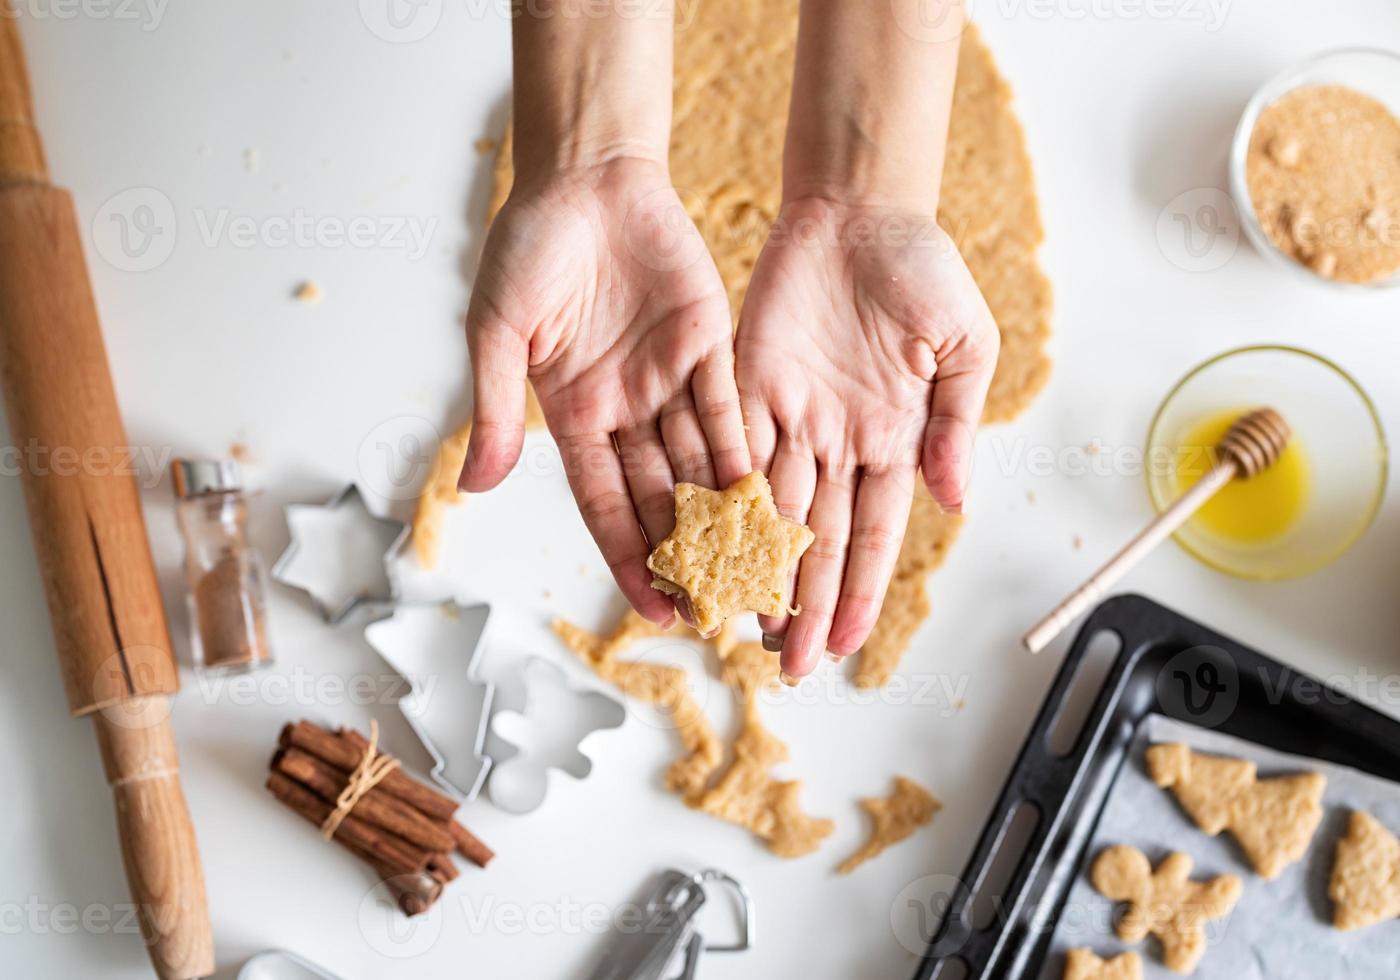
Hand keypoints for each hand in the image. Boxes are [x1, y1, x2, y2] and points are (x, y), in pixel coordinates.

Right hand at [459, 157, 748, 627]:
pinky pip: (730, 410)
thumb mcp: (497, 334)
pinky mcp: (709, 347)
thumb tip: (473, 488)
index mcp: (572, 416)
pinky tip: (765, 497)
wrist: (583, 175)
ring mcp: (669, 382)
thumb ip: (491, 411)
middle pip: (661, 498)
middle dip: (687, 554)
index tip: (657, 609)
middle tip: (721, 608)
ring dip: (725, 518)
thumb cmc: (527, 248)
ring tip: (754, 568)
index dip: (630, 558)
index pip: (606, 505)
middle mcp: (625, 410)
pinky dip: (744, 453)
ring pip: (700, 465)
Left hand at [736, 198, 998, 676]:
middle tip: (787, 665)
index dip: (857, 590)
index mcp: (895, 436)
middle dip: (803, 604)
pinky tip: (710, 551)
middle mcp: (839, 440)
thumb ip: (955, 422)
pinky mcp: (746, 387)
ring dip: (759, 571)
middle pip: (817, 540)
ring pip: (770, 512)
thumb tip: (955, 499)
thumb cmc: (921, 265)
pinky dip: (721, 506)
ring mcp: (791, 417)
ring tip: (744, 627)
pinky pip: (730, 456)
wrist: (857, 206)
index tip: (844, 644)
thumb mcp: (964, 342)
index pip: (873, 532)